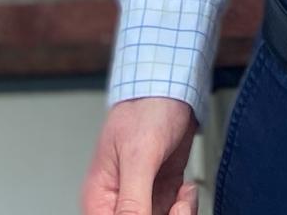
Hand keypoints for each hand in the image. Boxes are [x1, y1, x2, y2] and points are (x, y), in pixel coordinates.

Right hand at [81, 95, 200, 214]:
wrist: (173, 84)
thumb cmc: (146, 107)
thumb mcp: (138, 156)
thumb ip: (131, 201)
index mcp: (100, 197)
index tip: (156, 213)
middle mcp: (118, 201)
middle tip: (177, 207)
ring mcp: (142, 198)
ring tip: (184, 197)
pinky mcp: (162, 192)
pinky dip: (185, 208)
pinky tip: (186, 190)